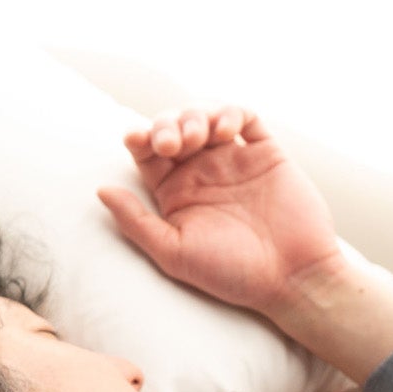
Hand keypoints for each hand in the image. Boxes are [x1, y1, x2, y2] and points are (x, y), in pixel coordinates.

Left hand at [96, 104, 343, 314]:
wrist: (292, 278)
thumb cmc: (233, 274)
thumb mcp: (174, 253)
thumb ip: (136, 222)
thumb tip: (100, 190)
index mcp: (176, 193)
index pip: (148, 152)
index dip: (139, 137)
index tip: (137, 140)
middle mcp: (204, 172)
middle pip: (174, 127)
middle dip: (167, 124)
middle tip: (173, 144)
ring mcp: (236, 160)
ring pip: (206, 116)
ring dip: (196, 116)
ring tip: (199, 137)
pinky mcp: (267, 154)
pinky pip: (247, 118)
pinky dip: (231, 113)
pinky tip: (225, 130)